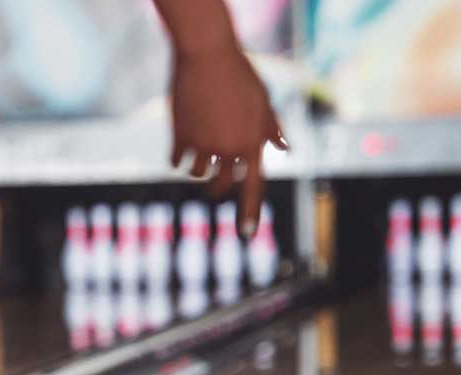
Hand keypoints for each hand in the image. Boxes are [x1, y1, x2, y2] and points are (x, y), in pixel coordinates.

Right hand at [169, 44, 286, 236]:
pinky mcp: (182, 137)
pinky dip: (176, 155)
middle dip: (215, 187)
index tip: (247, 235)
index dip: (250, 212)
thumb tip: (284, 149)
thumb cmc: (239, 73)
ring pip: (196, 174)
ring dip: (195, 166)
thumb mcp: (262, 99)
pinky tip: (179, 137)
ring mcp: (205, 144)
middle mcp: (231, 148)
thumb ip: (271, 128)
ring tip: (196, 145)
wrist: (208, 54)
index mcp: (253, 142)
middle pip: (221, 185)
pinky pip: (176, 161)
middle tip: (212, 186)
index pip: (254, 186)